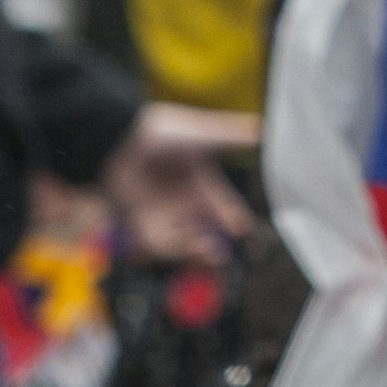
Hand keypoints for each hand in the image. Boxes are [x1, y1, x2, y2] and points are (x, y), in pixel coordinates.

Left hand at [101, 102, 258, 265]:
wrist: (123, 138)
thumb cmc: (164, 133)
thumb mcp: (204, 135)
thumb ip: (233, 136)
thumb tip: (264, 130)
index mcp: (203, 184)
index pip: (226, 209)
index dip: (236, 221)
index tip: (244, 230)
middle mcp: (186, 203)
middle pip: (208, 233)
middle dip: (218, 248)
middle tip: (225, 257)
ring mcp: (165, 214)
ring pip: (185, 243)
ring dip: (197, 252)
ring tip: (211, 256)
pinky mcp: (143, 222)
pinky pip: (159, 244)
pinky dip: (171, 249)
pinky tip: (183, 247)